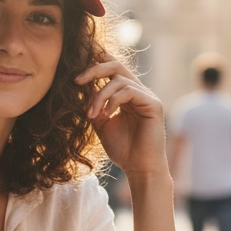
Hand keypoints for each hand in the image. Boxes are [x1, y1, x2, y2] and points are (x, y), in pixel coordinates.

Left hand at [75, 51, 166, 175]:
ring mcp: (147, 96)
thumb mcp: (101, 124)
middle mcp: (138, 91)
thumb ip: (93, 105)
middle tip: (77, 81)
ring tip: (91, 114)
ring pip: (120, 80)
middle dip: (94, 70)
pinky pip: (130, 91)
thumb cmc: (122, 149)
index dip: (97, 62)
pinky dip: (113, 101)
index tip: (77, 68)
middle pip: (116, 66)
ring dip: (100, 96)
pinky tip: (106, 114)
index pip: (113, 69)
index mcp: (126, 94)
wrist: (138, 168)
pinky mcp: (153, 104)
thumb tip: (79, 89)